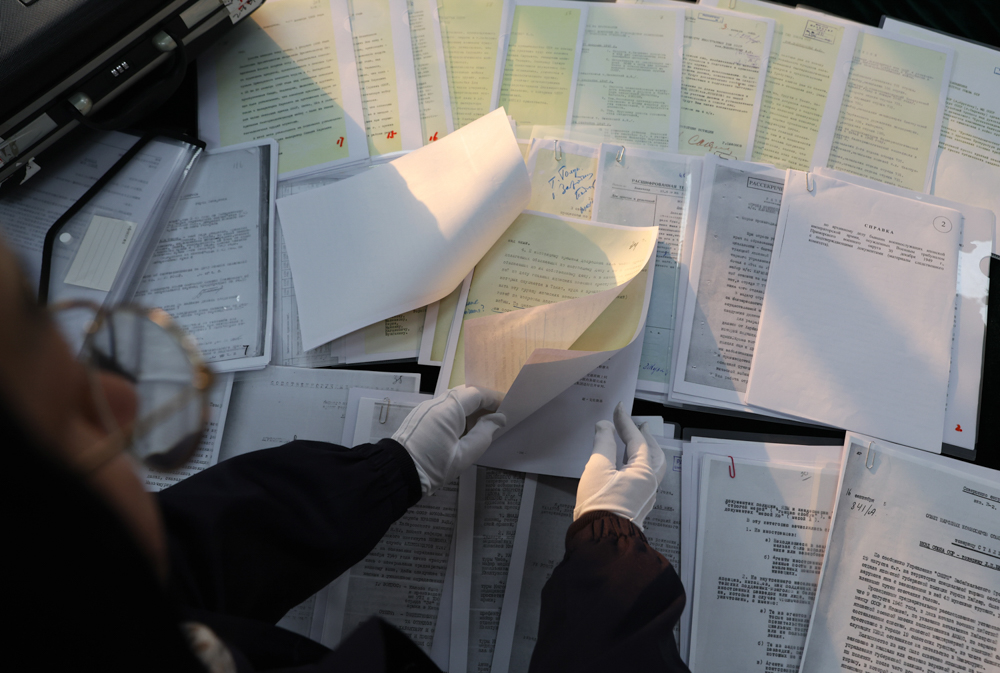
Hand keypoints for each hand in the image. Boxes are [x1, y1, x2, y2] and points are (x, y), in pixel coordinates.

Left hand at [392, 386, 505, 495]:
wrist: (397, 473)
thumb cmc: (434, 466)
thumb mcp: (465, 455)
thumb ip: (485, 433)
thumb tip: (498, 418)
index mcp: (449, 409)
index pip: (477, 393)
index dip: (494, 399)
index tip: (506, 410)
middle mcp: (436, 402)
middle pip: (465, 393)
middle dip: (482, 403)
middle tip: (495, 418)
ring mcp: (426, 408)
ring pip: (454, 400)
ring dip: (469, 409)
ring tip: (480, 427)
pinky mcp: (420, 416)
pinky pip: (443, 407)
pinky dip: (457, 414)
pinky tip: (462, 431)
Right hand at [573, 402, 666, 529]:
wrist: (602, 539)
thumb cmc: (600, 502)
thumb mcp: (597, 468)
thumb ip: (603, 444)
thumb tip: (605, 426)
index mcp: (644, 471)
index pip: (637, 440)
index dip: (625, 422)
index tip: (619, 408)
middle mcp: (651, 482)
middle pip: (654, 454)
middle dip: (645, 437)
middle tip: (639, 425)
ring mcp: (647, 496)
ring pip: (653, 468)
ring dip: (647, 452)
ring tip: (638, 444)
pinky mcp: (639, 506)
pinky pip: (646, 478)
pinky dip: (642, 465)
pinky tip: (631, 467)